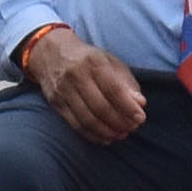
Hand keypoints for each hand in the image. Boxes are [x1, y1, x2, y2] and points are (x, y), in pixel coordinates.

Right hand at [17, 22, 149, 144]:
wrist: (51, 53)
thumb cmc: (88, 59)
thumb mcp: (110, 62)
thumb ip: (127, 83)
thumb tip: (140, 104)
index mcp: (93, 62)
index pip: (113, 89)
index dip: (128, 107)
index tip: (140, 118)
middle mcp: (76, 76)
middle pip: (100, 107)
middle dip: (120, 122)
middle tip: (132, 128)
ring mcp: (64, 91)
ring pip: (87, 119)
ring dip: (108, 131)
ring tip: (121, 134)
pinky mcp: (56, 104)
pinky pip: (76, 125)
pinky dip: (93, 135)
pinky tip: (106, 137)